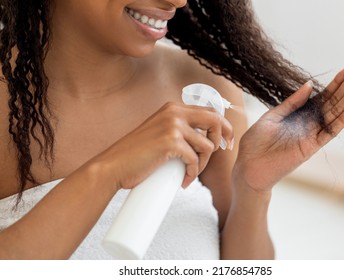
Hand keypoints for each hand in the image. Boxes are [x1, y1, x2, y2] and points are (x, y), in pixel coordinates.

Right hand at [90, 102, 232, 189]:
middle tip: (220, 152)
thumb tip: (206, 138)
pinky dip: (192, 173)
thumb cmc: (136, 155)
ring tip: (189, 173)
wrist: (113, 166)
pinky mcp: (170, 141)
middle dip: (223, 137)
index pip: (209, 111)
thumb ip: (180, 130)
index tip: (225, 142)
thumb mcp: (160, 133)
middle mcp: (174, 112)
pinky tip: (184, 181)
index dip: (222, 126)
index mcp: (172, 108)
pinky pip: (195, 160)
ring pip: (207, 145)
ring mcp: (172, 125)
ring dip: (202, 164)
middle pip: (216, 119)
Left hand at [233, 66, 343, 192]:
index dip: (335, 83)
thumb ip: (292, 103)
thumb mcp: (272, 116)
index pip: (322, 96)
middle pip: (332, 102)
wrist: (248, 164)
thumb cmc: (256, 141)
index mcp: (299, 114)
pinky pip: (329, 132)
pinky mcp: (311, 147)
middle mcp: (308, 124)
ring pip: (335, 114)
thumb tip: (309, 85)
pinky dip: (341, 120)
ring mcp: (311, 135)